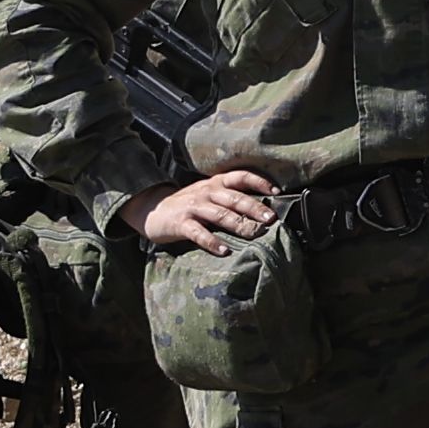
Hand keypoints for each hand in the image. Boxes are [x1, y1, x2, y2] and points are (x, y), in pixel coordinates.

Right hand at [135, 169, 277, 254]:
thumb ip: (231, 196)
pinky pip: (199, 233)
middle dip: (255, 208)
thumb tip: (264, 207)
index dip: (259, 182)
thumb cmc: (189, 204)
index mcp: (216, 183)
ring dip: (239, 225)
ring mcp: (193, 207)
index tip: (276, 191)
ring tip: (255, 234)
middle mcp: (207, 193)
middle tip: (271, 219)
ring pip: (221, 215)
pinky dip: (212, 242)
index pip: (240, 176)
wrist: (152, 209)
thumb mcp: (210, 193)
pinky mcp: (181, 224)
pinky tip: (224, 250)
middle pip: (235, 199)